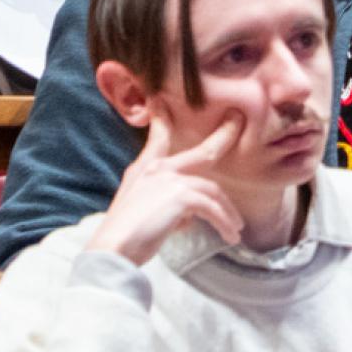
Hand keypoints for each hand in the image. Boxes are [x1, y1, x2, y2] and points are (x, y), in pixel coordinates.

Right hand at [85, 109, 245, 265]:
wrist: (113, 249)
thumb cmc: (125, 237)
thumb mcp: (139, 210)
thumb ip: (163, 204)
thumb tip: (187, 214)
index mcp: (144, 170)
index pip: (158, 139)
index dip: (162, 120)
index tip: (162, 101)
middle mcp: (158, 169)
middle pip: (203, 152)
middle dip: (223, 135)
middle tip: (237, 120)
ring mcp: (171, 180)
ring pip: (212, 191)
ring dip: (227, 213)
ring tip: (236, 228)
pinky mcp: (182, 196)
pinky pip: (212, 209)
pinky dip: (223, 223)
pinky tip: (230, 236)